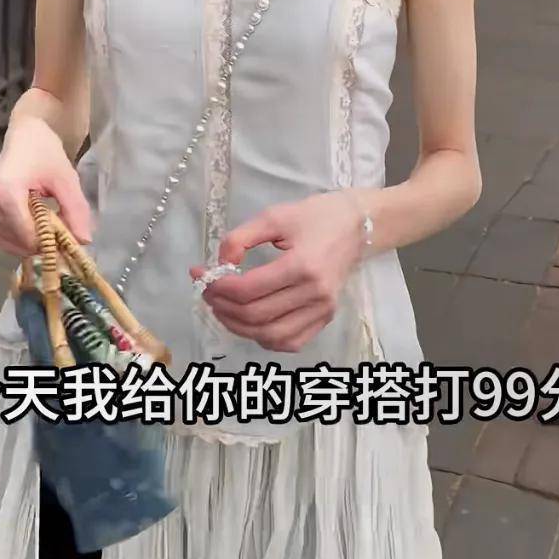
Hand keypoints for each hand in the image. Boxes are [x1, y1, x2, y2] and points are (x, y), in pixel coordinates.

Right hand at [0, 117, 92, 256]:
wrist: (23, 138)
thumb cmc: (44, 154)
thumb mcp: (66, 179)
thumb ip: (75, 209)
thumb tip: (84, 241)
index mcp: (3, 192)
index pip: (28, 235)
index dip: (52, 239)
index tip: (67, 232)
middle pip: (20, 241)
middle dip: (43, 237)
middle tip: (55, 216)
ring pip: (12, 244)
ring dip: (31, 237)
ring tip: (39, 211)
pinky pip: (2, 241)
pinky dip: (19, 236)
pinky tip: (26, 215)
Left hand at [188, 191, 366, 352]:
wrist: (357, 225)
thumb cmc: (315, 216)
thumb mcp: (273, 216)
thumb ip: (240, 238)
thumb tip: (219, 264)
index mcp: (301, 265)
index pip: (249, 290)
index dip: (218, 286)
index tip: (201, 274)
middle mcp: (314, 293)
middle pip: (256, 315)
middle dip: (222, 306)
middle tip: (207, 290)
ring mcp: (322, 310)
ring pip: (270, 335)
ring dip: (238, 326)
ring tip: (222, 308)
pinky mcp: (325, 318)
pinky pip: (290, 342)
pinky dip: (264, 338)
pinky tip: (250, 323)